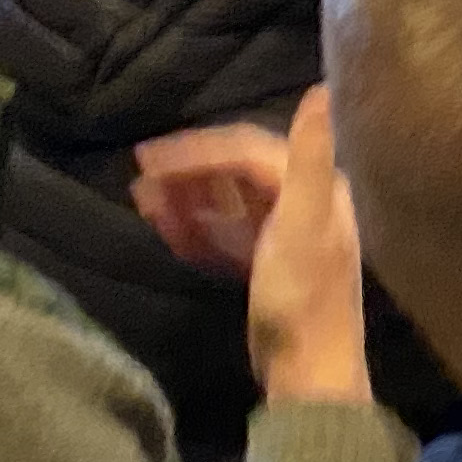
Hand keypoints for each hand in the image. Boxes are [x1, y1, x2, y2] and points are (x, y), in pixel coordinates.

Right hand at [132, 96, 371, 406]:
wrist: (308, 371)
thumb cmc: (301, 298)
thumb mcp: (303, 222)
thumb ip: (310, 155)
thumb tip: (323, 89)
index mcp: (317, 188)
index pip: (247, 151)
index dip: (197, 149)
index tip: (146, 157)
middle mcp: (306, 205)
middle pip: (236, 175)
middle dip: (187, 174)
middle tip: (138, 181)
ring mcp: (285, 238)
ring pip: (227, 205)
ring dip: (186, 200)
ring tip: (143, 203)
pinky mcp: (268, 269)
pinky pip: (227, 237)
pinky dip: (196, 231)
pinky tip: (167, 231)